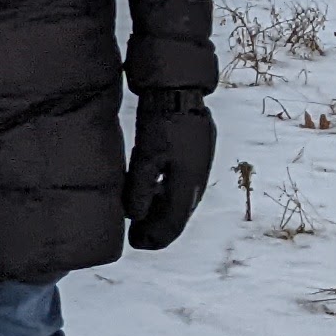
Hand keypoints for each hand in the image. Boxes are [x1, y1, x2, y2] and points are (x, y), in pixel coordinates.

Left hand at [125, 97, 214, 248]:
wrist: (181, 91)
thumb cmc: (161, 123)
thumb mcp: (146, 157)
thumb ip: (141, 190)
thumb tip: (134, 217)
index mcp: (186, 186)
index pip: (172, 224)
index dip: (153, 238)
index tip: (135, 243)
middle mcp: (198, 182)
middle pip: (178, 216)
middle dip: (157, 229)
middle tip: (136, 236)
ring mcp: (201, 168)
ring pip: (182, 201)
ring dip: (163, 212)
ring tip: (142, 217)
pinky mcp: (199, 156)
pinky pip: (184, 186)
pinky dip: (169, 196)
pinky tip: (155, 191)